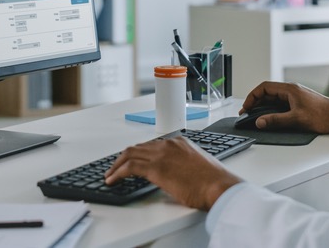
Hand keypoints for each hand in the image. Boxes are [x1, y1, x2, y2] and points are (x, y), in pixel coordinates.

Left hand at [105, 137, 241, 210]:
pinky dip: (118, 173)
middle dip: (123, 158)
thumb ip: (182, 165)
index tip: (132, 162)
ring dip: (117, 165)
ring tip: (110, 175)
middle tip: (115, 167)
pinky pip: (129, 168)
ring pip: (130, 155)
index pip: (152, 145)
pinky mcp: (156, 168)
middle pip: (138, 147)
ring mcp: (161, 155)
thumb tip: (173, 175)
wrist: (219, 186)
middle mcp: (169, 145)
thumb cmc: (213, 181)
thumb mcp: (196, 167)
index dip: (139, 154)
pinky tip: (113, 180)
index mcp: (180, 142)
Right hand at [242, 81, 328, 136]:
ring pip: (274, 99)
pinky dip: (272, 110)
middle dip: (255, 102)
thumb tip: (259, 121)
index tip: (246, 107)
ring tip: (255, 116)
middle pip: (268, 92)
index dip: (252, 96)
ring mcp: (296, 96)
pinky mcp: (299, 103)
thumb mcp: (296, 119)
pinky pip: (281, 104)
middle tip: (247, 113)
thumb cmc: (322, 116)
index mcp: (289, 89)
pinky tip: (270, 118)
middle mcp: (291, 90)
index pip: (264, 87)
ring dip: (263, 106)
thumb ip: (276, 120)